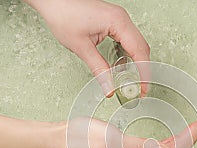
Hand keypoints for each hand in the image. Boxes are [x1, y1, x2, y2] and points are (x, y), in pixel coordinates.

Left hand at [24, 0, 149, 96]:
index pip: (139, 51)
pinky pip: (128, 39)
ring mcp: (119, 19)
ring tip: (132, 81)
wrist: (53, 0)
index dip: (144, 73)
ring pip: (136, 44)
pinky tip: (123, 66)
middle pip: (142, 48)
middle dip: (143, 70)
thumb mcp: (81, 47)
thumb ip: (98, 69)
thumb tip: (109, 87)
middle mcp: (122, 18)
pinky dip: (128, 54)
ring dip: (136, 62)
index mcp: (118, 22)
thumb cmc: (63, 14)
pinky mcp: (113, 21)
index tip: (143, 89)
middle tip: (140, 89)